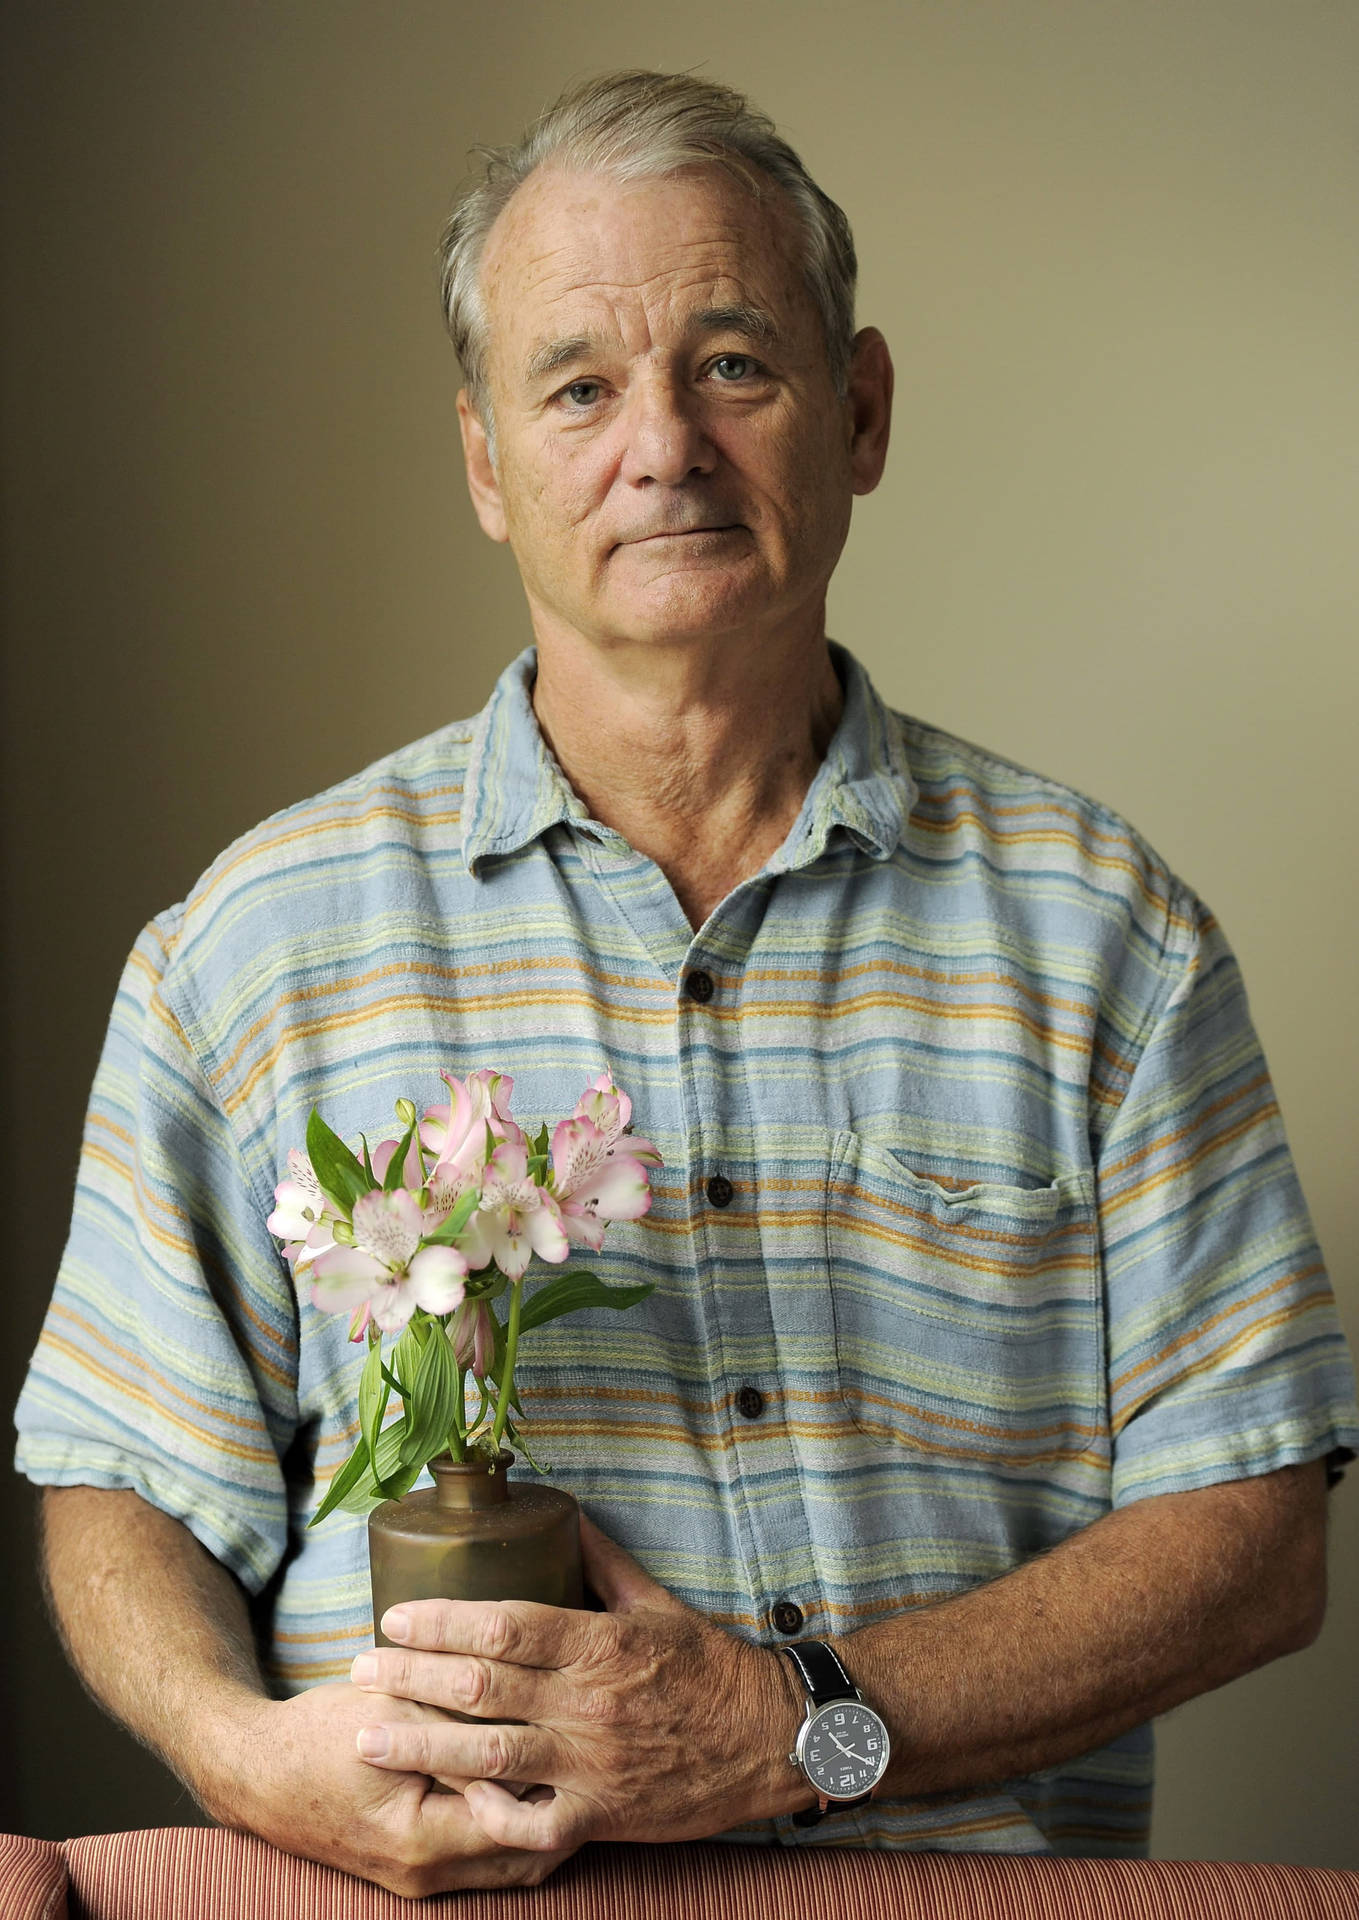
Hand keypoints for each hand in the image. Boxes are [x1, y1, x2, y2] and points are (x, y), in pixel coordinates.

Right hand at [212, 1682, 576, 1896]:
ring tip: (578, 1770)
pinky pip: (486, 1862)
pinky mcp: (416, 1870)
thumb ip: (458, 1721)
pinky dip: (514, 1830)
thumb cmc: (321, 1736)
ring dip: (545, 1823)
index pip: (521, 1820)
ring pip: (512, 1865)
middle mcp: (426, 1874)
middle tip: (599, 1758)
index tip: (592, 1740)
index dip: (561, 1780)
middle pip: (527, 1855)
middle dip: (568, 1810)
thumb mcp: (393, 1713)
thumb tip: (525, 1711)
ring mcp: (420, 1880)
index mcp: (422, 1838)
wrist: (256, 1774)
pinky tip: (533, 1785)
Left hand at [349, 1515, 806, 1849]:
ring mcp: (591, 1763)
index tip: (394, 1617)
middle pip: (481, 1687)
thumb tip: (562, 1514)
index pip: (504, 1625)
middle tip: (355, 1670)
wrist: (770, 1738)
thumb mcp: (657, 1603)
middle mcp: (588, 1702)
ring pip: (488, 1755)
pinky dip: (485, 1814)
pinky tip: (443, 1802)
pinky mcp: (602, 1816)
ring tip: (366, 1736)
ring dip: (420, 1744)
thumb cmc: (711, 1666)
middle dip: (409, 1677)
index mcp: (599, 1642)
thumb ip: (602, 1562)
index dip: (441, 1621)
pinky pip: (531, 1823)